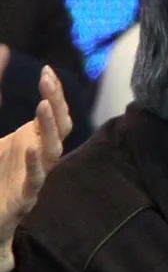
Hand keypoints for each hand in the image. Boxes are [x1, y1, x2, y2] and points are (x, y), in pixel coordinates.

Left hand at [0, 58, 72, 271]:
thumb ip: (8, 130)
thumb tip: (1, 74)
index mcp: (34, 145)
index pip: (54, 116)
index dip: (54, 94)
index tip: (47, 71)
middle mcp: (39, 160)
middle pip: (58, 129)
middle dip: (55, 104)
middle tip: (47, 81)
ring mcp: (33, 179)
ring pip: (51, 152)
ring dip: (49, 129)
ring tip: (43, 106)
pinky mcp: (22, 200)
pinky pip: (34, 181)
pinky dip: (34, 164)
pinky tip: (29, 147)